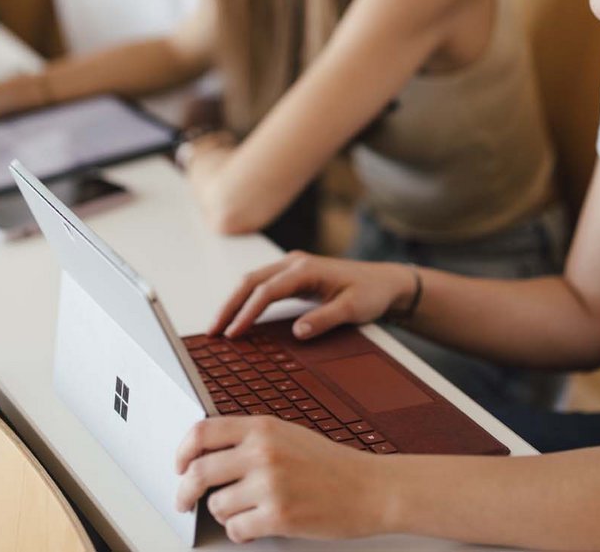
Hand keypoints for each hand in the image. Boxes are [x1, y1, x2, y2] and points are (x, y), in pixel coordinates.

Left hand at [175, 416, 389, 542]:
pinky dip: (241, 532)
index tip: (179, 466)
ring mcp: (270, 484)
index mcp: (262, 427)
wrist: (371, 489)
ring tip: (246, 512)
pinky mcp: (278, 516)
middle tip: (185, 501)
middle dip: (185, 492)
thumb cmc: (331, 464)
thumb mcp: (288, 435)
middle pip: (198, 471)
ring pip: (217, 505)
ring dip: (225, 513)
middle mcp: (262, 452)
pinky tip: (255, 527)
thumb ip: (250, 439)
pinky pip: (237, 529)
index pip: (202, 432)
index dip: (181, 451)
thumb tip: (207, 452)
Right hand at [209, 251, 416, 340]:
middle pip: (250, 282)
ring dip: (234, 302)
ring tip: (219, 327)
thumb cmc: (372, 293)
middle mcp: (295, 263)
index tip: (234, 334)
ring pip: (253, 281)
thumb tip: (297, 331)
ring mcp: (293, 267)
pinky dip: (246, 299)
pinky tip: (239, 317)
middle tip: (213, 332)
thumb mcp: (353, 309)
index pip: (266, 291)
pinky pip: (263, 285)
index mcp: (306, 269)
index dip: (247, 313)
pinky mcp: (294, 275)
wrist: (386, 282)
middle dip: (229, 306)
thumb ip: (325, 319)